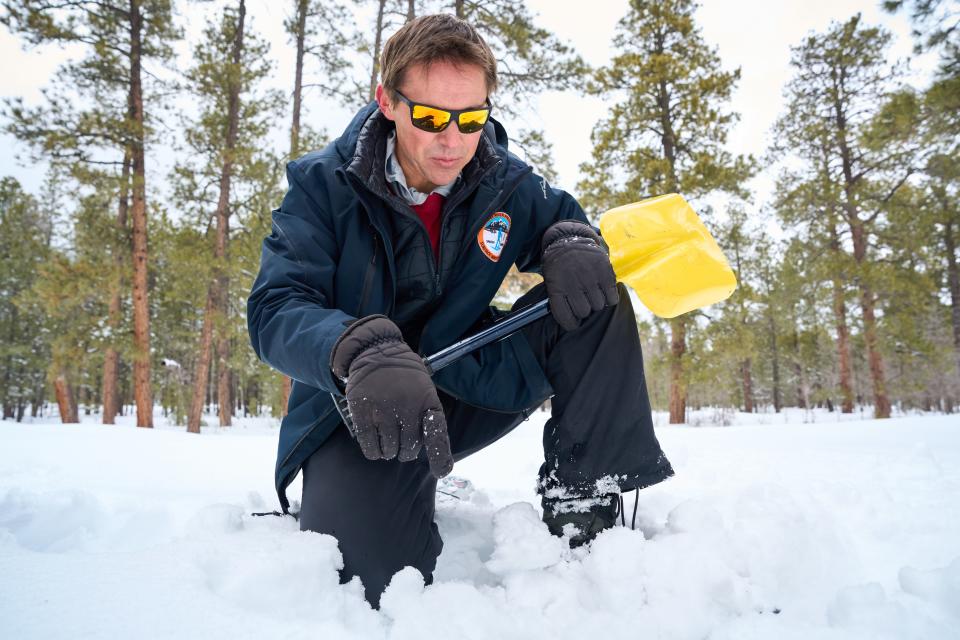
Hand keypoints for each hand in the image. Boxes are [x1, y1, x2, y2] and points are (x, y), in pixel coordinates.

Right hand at [330, 315, 452, 477]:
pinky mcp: (362, 411)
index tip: (441, 471)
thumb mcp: (424, 390)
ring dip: (388, 451)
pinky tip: (374, 445)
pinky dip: (373, 451)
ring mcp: (383, 409)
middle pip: (408, 449)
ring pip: (388, 451)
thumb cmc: (405, 378)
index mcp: (426, 400)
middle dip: (405, 451)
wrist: (376, 352)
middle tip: (401, 442)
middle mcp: (406, 406)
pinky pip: (369, 446)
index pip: (436, 434)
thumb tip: (436, 460)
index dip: (439, 456)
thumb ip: (427, 418)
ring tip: (387, 439)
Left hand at [540, 220, 618, 330]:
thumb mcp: (552, 283)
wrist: (568, 240)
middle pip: (584, 312)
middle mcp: (573, 284)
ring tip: (593, 292)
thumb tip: (573, 322)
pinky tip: (604, 290)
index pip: (565, 318)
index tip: (574, 322)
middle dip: (584, 310)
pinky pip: (612, 298)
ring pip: (598, 306)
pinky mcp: (604, 272)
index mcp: (557, 288)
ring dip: (597, 302)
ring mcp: (589, 278)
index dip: (571, 324)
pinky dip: (610, 298)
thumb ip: (560, 302)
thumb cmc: (559, 268)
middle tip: (584, 300)